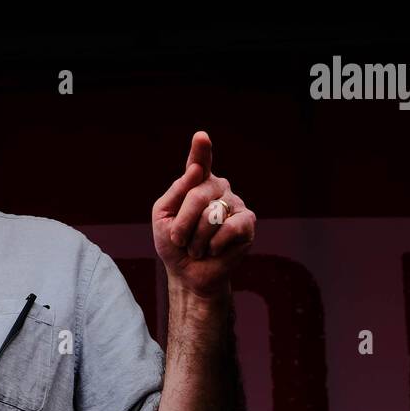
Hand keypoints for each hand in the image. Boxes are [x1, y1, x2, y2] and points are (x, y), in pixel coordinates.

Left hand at [152, 131, 255, 298]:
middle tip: (179, 240)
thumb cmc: (174, 244)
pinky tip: (214, 250)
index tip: (201, 137)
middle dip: (182, 223)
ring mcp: (234, 203)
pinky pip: (229, 228)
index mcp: (196, 184)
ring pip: (212, 214)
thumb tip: (197, 169)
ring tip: (197, 247)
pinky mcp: (247, 222)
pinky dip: (214, 245)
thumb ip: (175, 192)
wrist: (188, 273)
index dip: (201, 150)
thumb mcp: (162, 216)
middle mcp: (218, 189)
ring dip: (196, 239)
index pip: (199, 163)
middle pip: (198, 193)